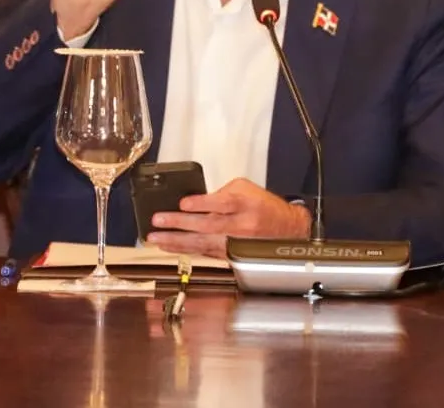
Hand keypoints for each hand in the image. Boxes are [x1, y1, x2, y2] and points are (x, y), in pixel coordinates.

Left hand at [146, 177, 311, 258]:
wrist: (287, 230)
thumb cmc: (265, 207)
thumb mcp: (247, 189)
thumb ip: (222, 193)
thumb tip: (197, 201)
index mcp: (246, 204)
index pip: (222, 204)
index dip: (202, 204)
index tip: (183, 203)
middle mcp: (241, 225)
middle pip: (208, 225)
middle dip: (180, 223)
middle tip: (159, 221)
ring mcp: (235, 243)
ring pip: (203, 243)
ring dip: (177, 241)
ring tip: (156, 239)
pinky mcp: (231, 255)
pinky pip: (205, 252)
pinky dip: (186, 250)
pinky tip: (170, 247)